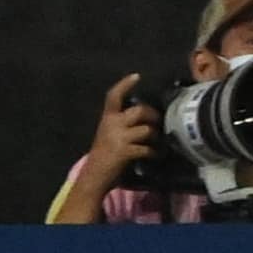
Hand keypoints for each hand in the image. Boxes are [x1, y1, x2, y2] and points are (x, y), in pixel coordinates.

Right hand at [82, 73, 160, 190]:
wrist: (93, 177)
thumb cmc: (102, 156)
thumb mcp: (108, 135)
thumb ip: (121, 125)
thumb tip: (143, 121)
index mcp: (107, 118)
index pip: (114, 96)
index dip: (125, 84)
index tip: (136, 76)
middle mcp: (112, 124)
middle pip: (139, 110)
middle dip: (153, 115)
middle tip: (158, 122)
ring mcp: (119, 138)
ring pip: (147, 129)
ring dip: (156, 136)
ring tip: (159, 142)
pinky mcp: (125, 151)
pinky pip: (147, 149)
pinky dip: (155, 153)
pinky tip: (156, 155)